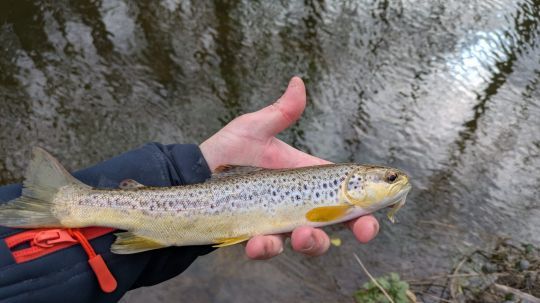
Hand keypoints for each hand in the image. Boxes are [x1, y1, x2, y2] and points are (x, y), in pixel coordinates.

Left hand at [200, 77, 378, 259]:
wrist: (191, 176)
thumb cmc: (225, 151)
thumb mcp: (254, 129)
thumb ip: (280, 113)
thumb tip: (298, 81)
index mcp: (306, 177)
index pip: (345, 191)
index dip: (366, 202)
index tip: (381, 208)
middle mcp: (298, 202)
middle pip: (338, 221)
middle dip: (357, 229)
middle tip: (365, 231)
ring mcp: (278, 222)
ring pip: (308, 241)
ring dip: (313, 242)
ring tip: (303, 235)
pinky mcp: (255, 236)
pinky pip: (268, 249)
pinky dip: (268, 248)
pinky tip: (259, 241)